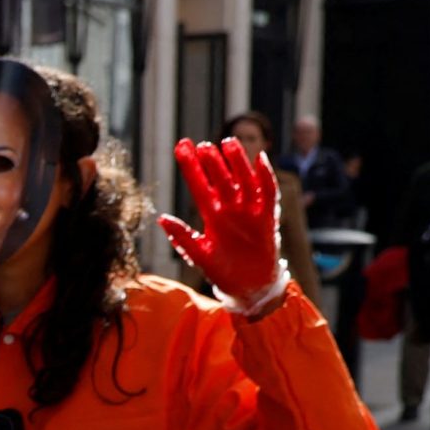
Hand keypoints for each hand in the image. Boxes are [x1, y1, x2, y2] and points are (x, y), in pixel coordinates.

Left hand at [160, 137, 281, 301]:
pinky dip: (265, 176)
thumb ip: (182, 236)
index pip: (199, 185)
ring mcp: (249, 210)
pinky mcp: (267, 216)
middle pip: (220, 178)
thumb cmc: (221, 270)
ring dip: (236, 162)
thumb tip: (161, 218)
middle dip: (211, 161)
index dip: (191, 166)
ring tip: (227, 143)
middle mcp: (230, 207)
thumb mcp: (198, 254)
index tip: (181, 146)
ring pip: (243, 179)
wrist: (248, 286)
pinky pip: (268, 192)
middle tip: (202, 145)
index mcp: (211, 214)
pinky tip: (260, 159)